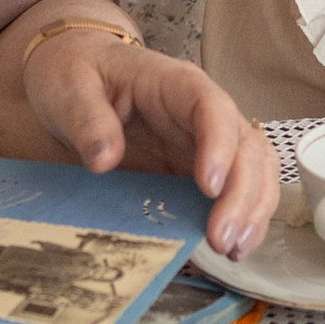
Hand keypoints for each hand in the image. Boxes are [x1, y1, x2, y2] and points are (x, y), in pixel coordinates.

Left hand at [22, 31, 278, 260]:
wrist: (74, 75)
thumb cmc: (75, 73)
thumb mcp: (68, 88)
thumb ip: (87, 119)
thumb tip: (105, 159)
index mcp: (175, 84)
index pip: (213, 107)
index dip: (219, 146)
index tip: (209, 188)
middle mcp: (203, 111)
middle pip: (246, 145)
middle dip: (242, 194)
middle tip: (221, 239)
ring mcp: (207, 141)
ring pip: (256, 169)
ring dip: (252, 210)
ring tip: (233, 250)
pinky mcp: (200, 167)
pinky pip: (239, 189)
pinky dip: (244, 218)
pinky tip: (232, 250)